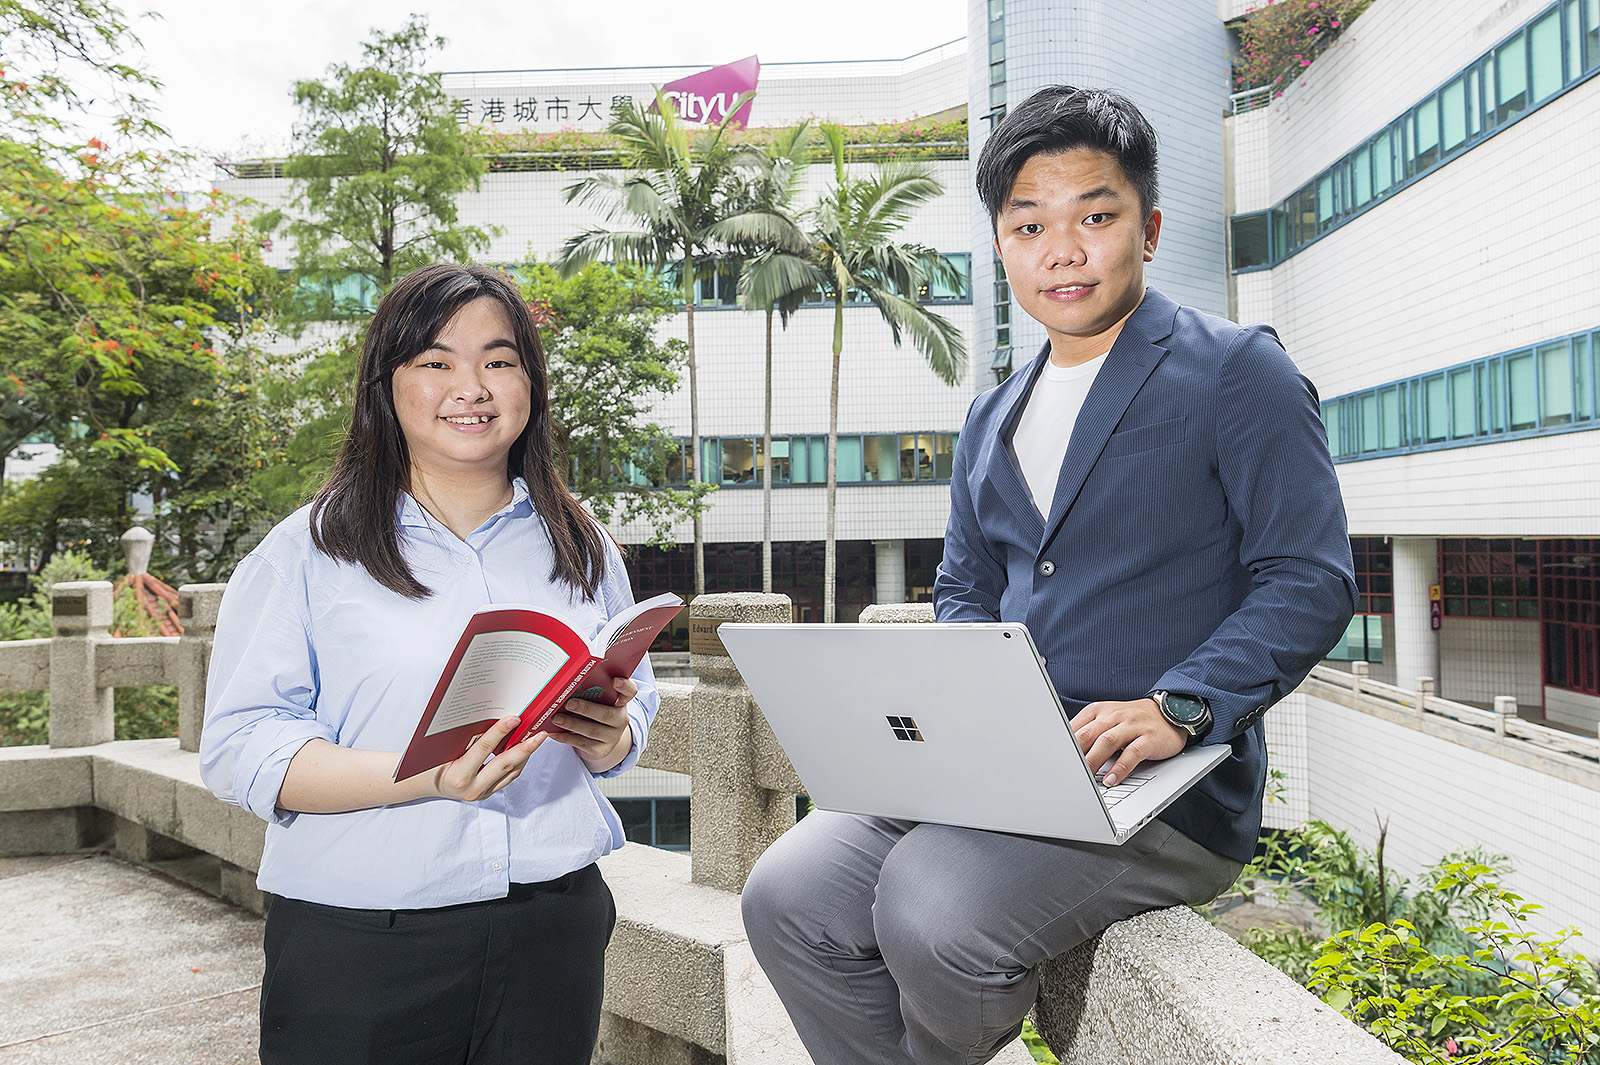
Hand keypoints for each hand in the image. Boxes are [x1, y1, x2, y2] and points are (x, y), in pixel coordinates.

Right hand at [431, 715, 545, 801]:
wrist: (426, 784)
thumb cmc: (432, 762)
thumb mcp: (445, 749)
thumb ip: (467, 738)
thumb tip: (491, 717)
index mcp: (459, 776)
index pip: (484, 749)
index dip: (500, 732)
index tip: (514, 718)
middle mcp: (472, 788)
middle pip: (505, 765)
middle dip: (526, 748)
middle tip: (540, 734)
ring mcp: (482, 793)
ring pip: (511, 772)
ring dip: (525, 754)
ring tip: (536, 738)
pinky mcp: (488, 794)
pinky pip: (509, 777)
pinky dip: (518, 762)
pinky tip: (524, 749)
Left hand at [548, 677, 637, 772]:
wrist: (603, 738)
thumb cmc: (596, 711)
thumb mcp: (599, 701)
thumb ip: (591, 692)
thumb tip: (566, 686)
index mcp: (621, 702)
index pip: (630, 692)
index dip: (624, 686)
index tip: (615, 680)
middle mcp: (620, 719)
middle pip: (607, 715)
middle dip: (587, 709)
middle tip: (569, 704)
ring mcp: (612, 736)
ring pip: (592, 731)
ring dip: (572, 724)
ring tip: (556, 718)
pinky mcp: (601, 750)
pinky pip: (582, 744)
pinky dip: (566, 738)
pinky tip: (554, 733)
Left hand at [1070, 697, 1187, 786]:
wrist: (1169, 712)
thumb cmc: (1132, 720)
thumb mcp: (1107, 719)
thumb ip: (1088, 732)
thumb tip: (1065, 752)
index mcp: (1099, 711)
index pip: (1076, 727)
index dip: (1063, 744)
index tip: (1054, 760)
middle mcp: (1114, 716)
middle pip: (1088, 734)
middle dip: (1075, 754)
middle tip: (1066, 772)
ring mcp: (1132, 726)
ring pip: (1107, 742)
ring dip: (1094, 761)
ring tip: (1086, 778)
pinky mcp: (1148, 738)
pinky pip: (1132, 753)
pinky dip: (1120, 768)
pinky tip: (1112, 779)